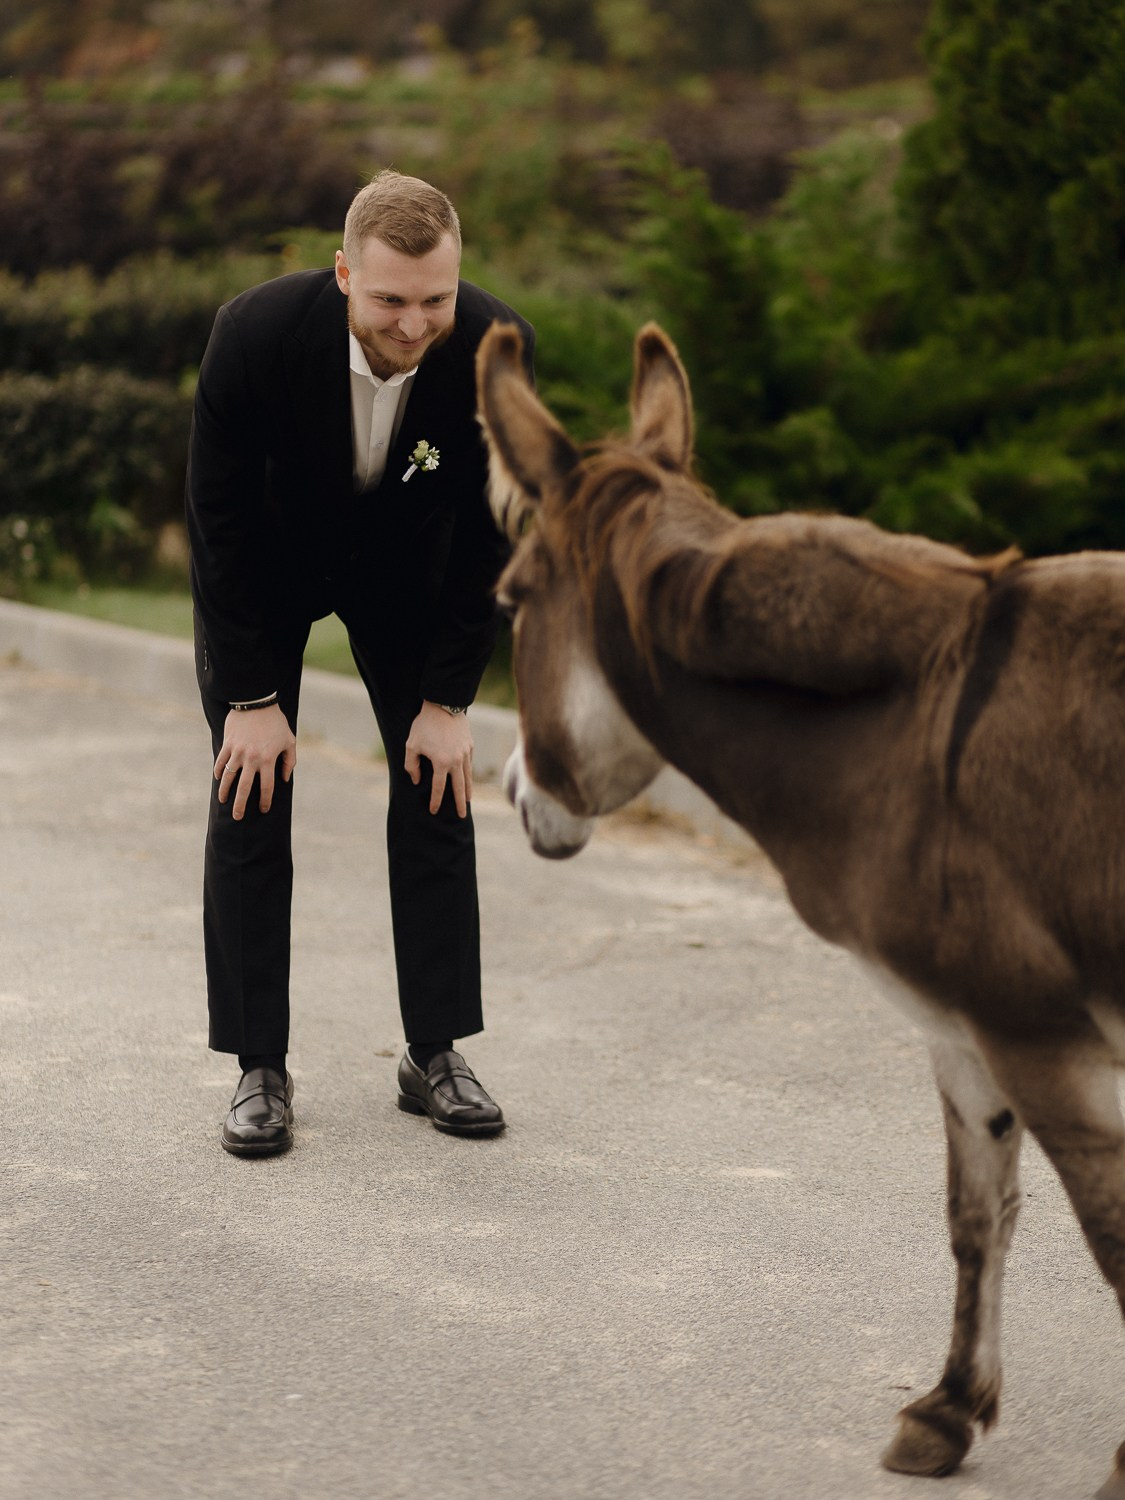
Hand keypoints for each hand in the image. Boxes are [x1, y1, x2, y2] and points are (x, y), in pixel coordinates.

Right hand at [214, 703, 295, 820]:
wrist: (256, 702)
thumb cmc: (276, 723)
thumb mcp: (290, 741)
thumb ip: (289, 761)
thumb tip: (285, 779)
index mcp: (268, 760)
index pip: (267, 787)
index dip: (265, 801)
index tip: (263, 809)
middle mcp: (252, 759)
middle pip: (245, 788)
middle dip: (241, 805)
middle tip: (238, 817)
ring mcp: (238, 752)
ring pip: (228, 777)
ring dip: (225, 791)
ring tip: (223, 801)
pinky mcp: (228, 744)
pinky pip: (220, 762)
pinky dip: (218, 772)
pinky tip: (219, 779)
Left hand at [405, 701, 472, 816]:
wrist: (444, 704)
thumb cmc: (424, 725)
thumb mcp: (411, 745)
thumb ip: (411, 765)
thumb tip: (417, 780)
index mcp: (441, 763)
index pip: (438, 788)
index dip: (435, 801)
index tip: (433, 811)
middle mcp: (456, 761)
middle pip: (459, 788)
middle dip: (460, 803)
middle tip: (461, 816)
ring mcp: (466, 753)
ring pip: (468, 776)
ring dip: (467, 790)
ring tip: (467, 801)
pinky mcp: (470, 745)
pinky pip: (469, 763)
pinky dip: (468, 773)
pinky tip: (467, 778)